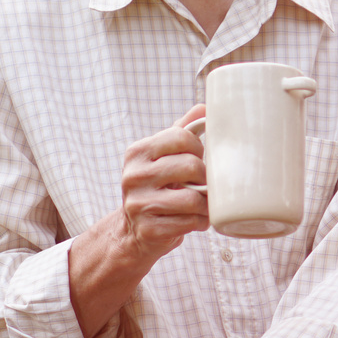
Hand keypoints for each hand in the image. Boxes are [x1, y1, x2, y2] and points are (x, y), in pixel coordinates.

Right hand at [115, 105, 210, 258]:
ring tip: (203, 204)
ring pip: (193, 198)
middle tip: (204, 184)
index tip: (199, 159)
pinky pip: (190, 222)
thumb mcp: (162, 156)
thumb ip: (181, 130)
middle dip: (206, 177)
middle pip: (191, 166)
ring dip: (206, 204)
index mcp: (138, 152)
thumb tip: (204, 107)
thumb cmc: (156, 186)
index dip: (199, 148)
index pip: (181, 137)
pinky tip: (195, 219)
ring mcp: (138, 204)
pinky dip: (200, 222)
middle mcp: (133, 176)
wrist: (131, 230)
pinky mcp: (149, 229)